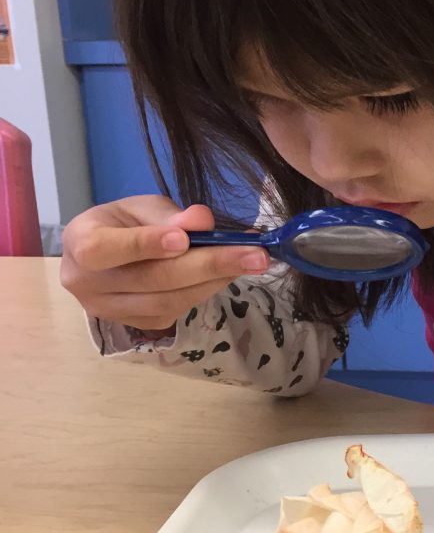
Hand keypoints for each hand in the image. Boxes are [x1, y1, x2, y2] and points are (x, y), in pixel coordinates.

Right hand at [61, 196, 269, 330]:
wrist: (109, 254)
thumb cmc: (124, 223)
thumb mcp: (142, 207)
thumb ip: (170, 215)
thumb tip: (203, 221)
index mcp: (79, 243)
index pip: (104, 249)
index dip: (145, 245)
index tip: (184, 238)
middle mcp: (87, 284)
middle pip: (152, 280)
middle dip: (209, 264)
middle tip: (255, 254)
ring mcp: (110, 310)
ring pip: (169, 302)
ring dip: (216, 281)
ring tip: (252, 262)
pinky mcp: (137, 325)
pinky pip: (176, 312)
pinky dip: (207, 291)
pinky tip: (229, 274)